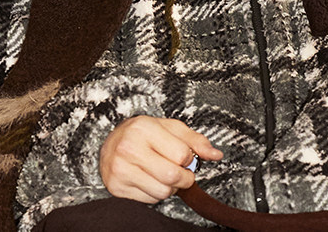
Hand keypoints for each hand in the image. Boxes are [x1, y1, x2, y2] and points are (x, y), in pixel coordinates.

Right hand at [99, 115, 223, 202]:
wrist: (110, 144)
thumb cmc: (144, 134)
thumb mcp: (171, 129)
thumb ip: (196, 141)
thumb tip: (217, 155)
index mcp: (144, 128)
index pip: (182, 155)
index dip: (189, 158)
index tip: (184, 156)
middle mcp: (129, 148)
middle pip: (172, 176)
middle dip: (184, 178)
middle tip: (182, 172)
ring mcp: (120, 169)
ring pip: (162, 192)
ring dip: (170, 187)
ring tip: (164, 175)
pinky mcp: (116, 187)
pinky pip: (149, 201)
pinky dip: (156, 193)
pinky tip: (151, 180)